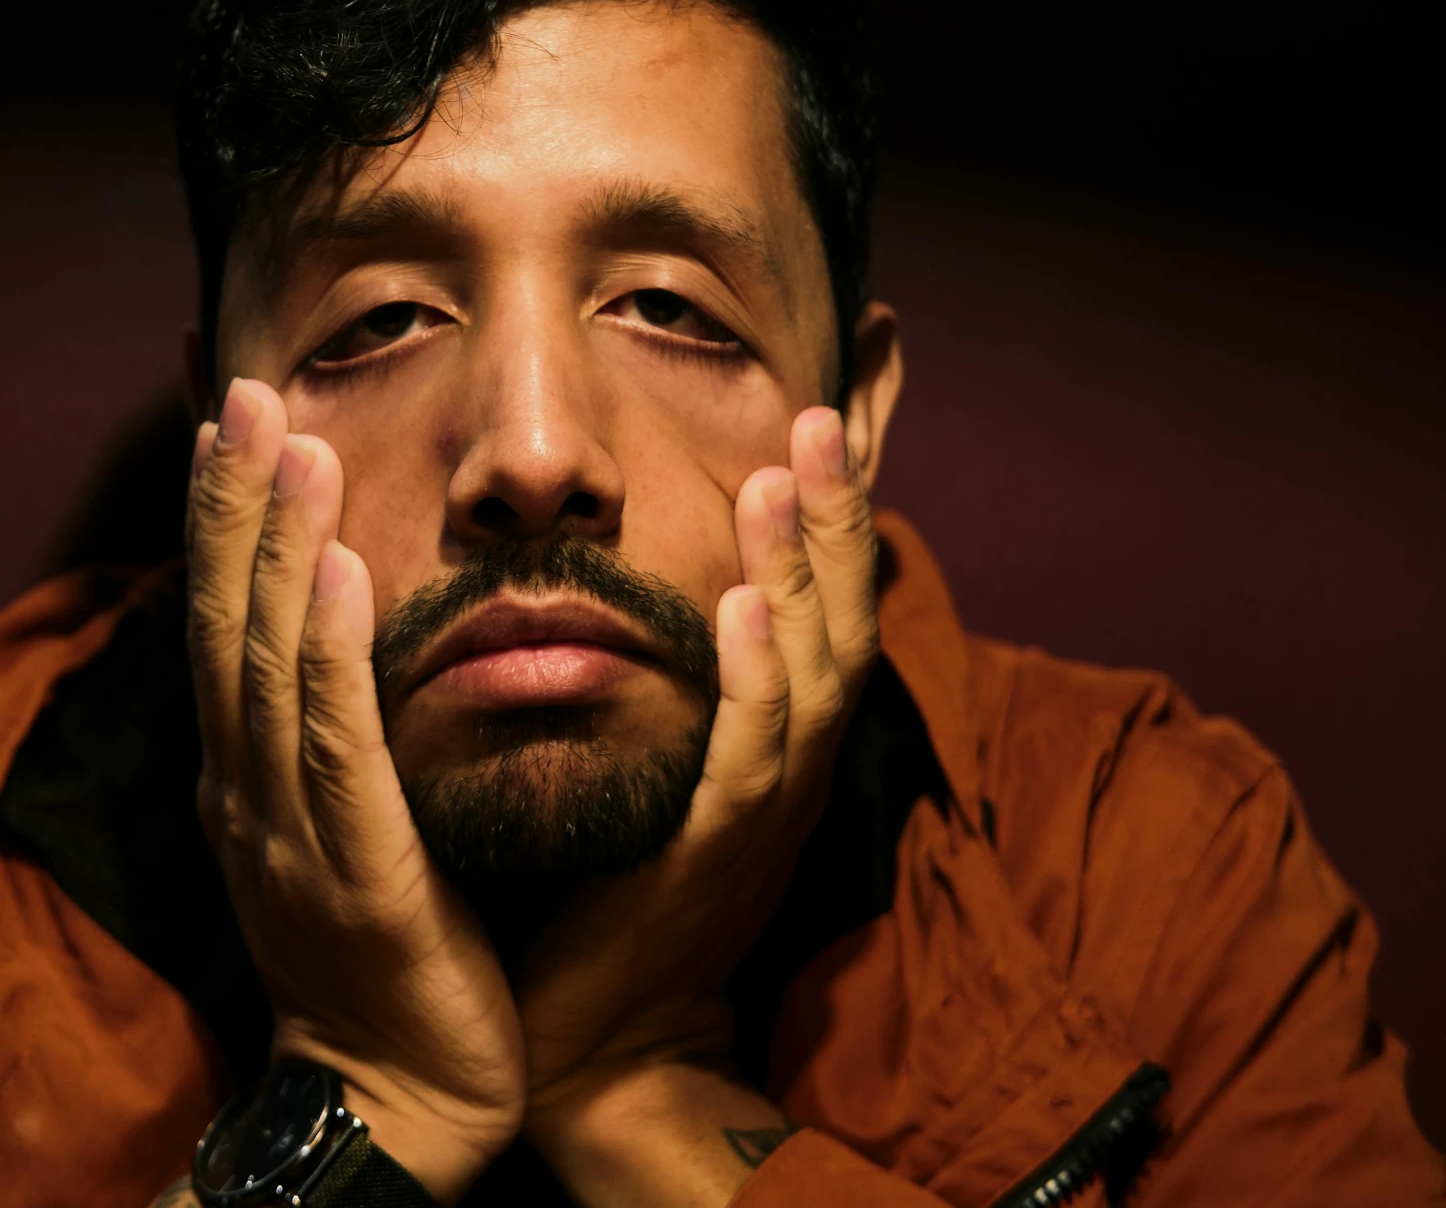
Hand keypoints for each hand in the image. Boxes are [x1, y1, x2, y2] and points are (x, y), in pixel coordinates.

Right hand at [185, 378, 524, 1201]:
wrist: (394, 1104)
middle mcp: (248, 789)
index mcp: (247, 775)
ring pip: (270, 665)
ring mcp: (288, 832)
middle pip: (228, 622)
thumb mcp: (341, 829)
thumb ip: (334, 736)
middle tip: (242, 391)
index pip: (223, 622)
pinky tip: (341, 573)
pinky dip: (331, 653)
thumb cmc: (385, 958)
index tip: (230, 418)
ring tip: (289, 444)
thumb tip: (347, 635)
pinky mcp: (354, 873)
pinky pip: (336, 746)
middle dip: (234, 503)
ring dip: (276, 547)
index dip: (223, 518)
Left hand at [514, 405, 881, 1201]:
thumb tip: (649, 573)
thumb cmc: (616, 885)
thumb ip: (672, 674)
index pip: (828, 602)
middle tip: (816, 417)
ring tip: (782, 475)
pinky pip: (752, 756)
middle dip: (836, 514)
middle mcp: (793, 762)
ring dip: (802, 569)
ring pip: (812, 669)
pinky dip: (755, 680)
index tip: (828, 412)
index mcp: (780, 735)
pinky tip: (743, 609)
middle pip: (844, 617)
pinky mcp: (718, 853)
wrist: (601, 1034)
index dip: (836, 514)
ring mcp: (766, 808)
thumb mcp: (661, 758)